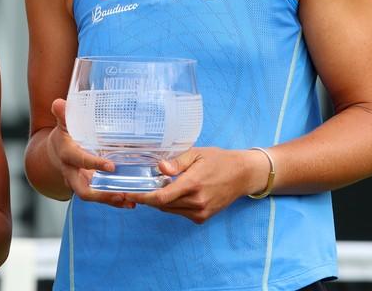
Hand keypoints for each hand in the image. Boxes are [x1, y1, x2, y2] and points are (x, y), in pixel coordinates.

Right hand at [48, 99, 135, 208]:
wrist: (56, 151)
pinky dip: (114, 201)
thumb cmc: (64, 135)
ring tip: (130, 200)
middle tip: (120, 193)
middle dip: (102, 195)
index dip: (94, 164)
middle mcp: (72, 173)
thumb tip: (58, 103)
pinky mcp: (89, 187)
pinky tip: (130, 202)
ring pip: (93, 197)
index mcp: (67, 156)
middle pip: (84, 190)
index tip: (111, 166)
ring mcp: (80, 183)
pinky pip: (100, 197)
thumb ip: (64, 115)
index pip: (81, 161)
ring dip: (111, 200)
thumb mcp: (64, 124)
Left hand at [123, 147, 268, 223]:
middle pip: (162, 205)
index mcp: (192, 184)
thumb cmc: (219, 160)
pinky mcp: (203, 218)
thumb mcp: (197, 154)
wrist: (243, 175)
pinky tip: (176, 193)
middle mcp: (196, 202)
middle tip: (138, 187)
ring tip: (159, 186)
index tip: (128, 194)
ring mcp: (200, 212)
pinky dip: (173, 205)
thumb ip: (176, 162)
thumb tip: (159, 168)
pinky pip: (180, 213)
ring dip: (161, 201)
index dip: (142, 197)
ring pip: (170, 210)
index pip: (160, 197)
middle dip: (148, 197)